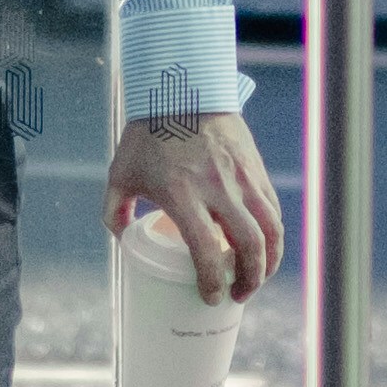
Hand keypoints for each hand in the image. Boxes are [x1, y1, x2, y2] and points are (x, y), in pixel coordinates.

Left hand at [104, 108, 284, 301]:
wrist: (181, 89)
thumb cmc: (147, 135)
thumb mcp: (120, 174)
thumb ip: (114, 211)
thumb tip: (123, 239)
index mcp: (183, 195)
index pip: (206, 251)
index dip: (211, 282)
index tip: (210, 296)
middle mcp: (218, 189)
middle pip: (250, 247)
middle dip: (249, 281)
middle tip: (237, 294)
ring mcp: (242, 179)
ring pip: (271, 231)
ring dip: (269, 262)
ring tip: (256, 277)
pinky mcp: (255, 170)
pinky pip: (272, 210)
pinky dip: (272, 234)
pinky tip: (263, 246)